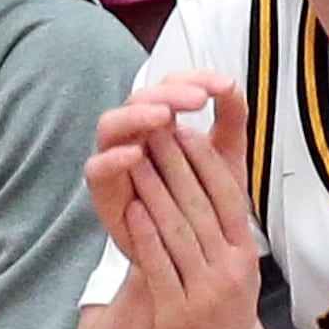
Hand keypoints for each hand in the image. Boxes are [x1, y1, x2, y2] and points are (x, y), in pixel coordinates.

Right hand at [86, 71, 245, 257]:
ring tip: (165, 116)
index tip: (225, 86)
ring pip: (111, 126)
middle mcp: (136, 135)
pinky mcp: (105, 192)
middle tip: (198, 98)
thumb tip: (232, 86)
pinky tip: (136, 154)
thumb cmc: (205, 199)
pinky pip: (96, 170)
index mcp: (164, 121)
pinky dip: (112, 159)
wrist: (191, 250)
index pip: (171, 85)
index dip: (195, 78)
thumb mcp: (226, 157)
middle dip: (169, 94)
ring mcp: (116, 161)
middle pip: (140, 99)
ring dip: (137, 116)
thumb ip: (231, 121)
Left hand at [124, 107, 268, 328]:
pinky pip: (161, 265)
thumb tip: (212, 184)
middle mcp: (228, 266)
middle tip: (156, 131)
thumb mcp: (240, 267)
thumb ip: (227, 230)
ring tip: (138, 159)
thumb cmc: (230, 312)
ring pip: (179, 231)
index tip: (186, 132)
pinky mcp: (179, 310)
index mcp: (244, 252)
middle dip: (176, 165)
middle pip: (200, 206)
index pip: (227, 197)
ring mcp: (204, 288)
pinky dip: (146, 235)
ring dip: (156, 191)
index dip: (206, 163)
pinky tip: (132, 209)